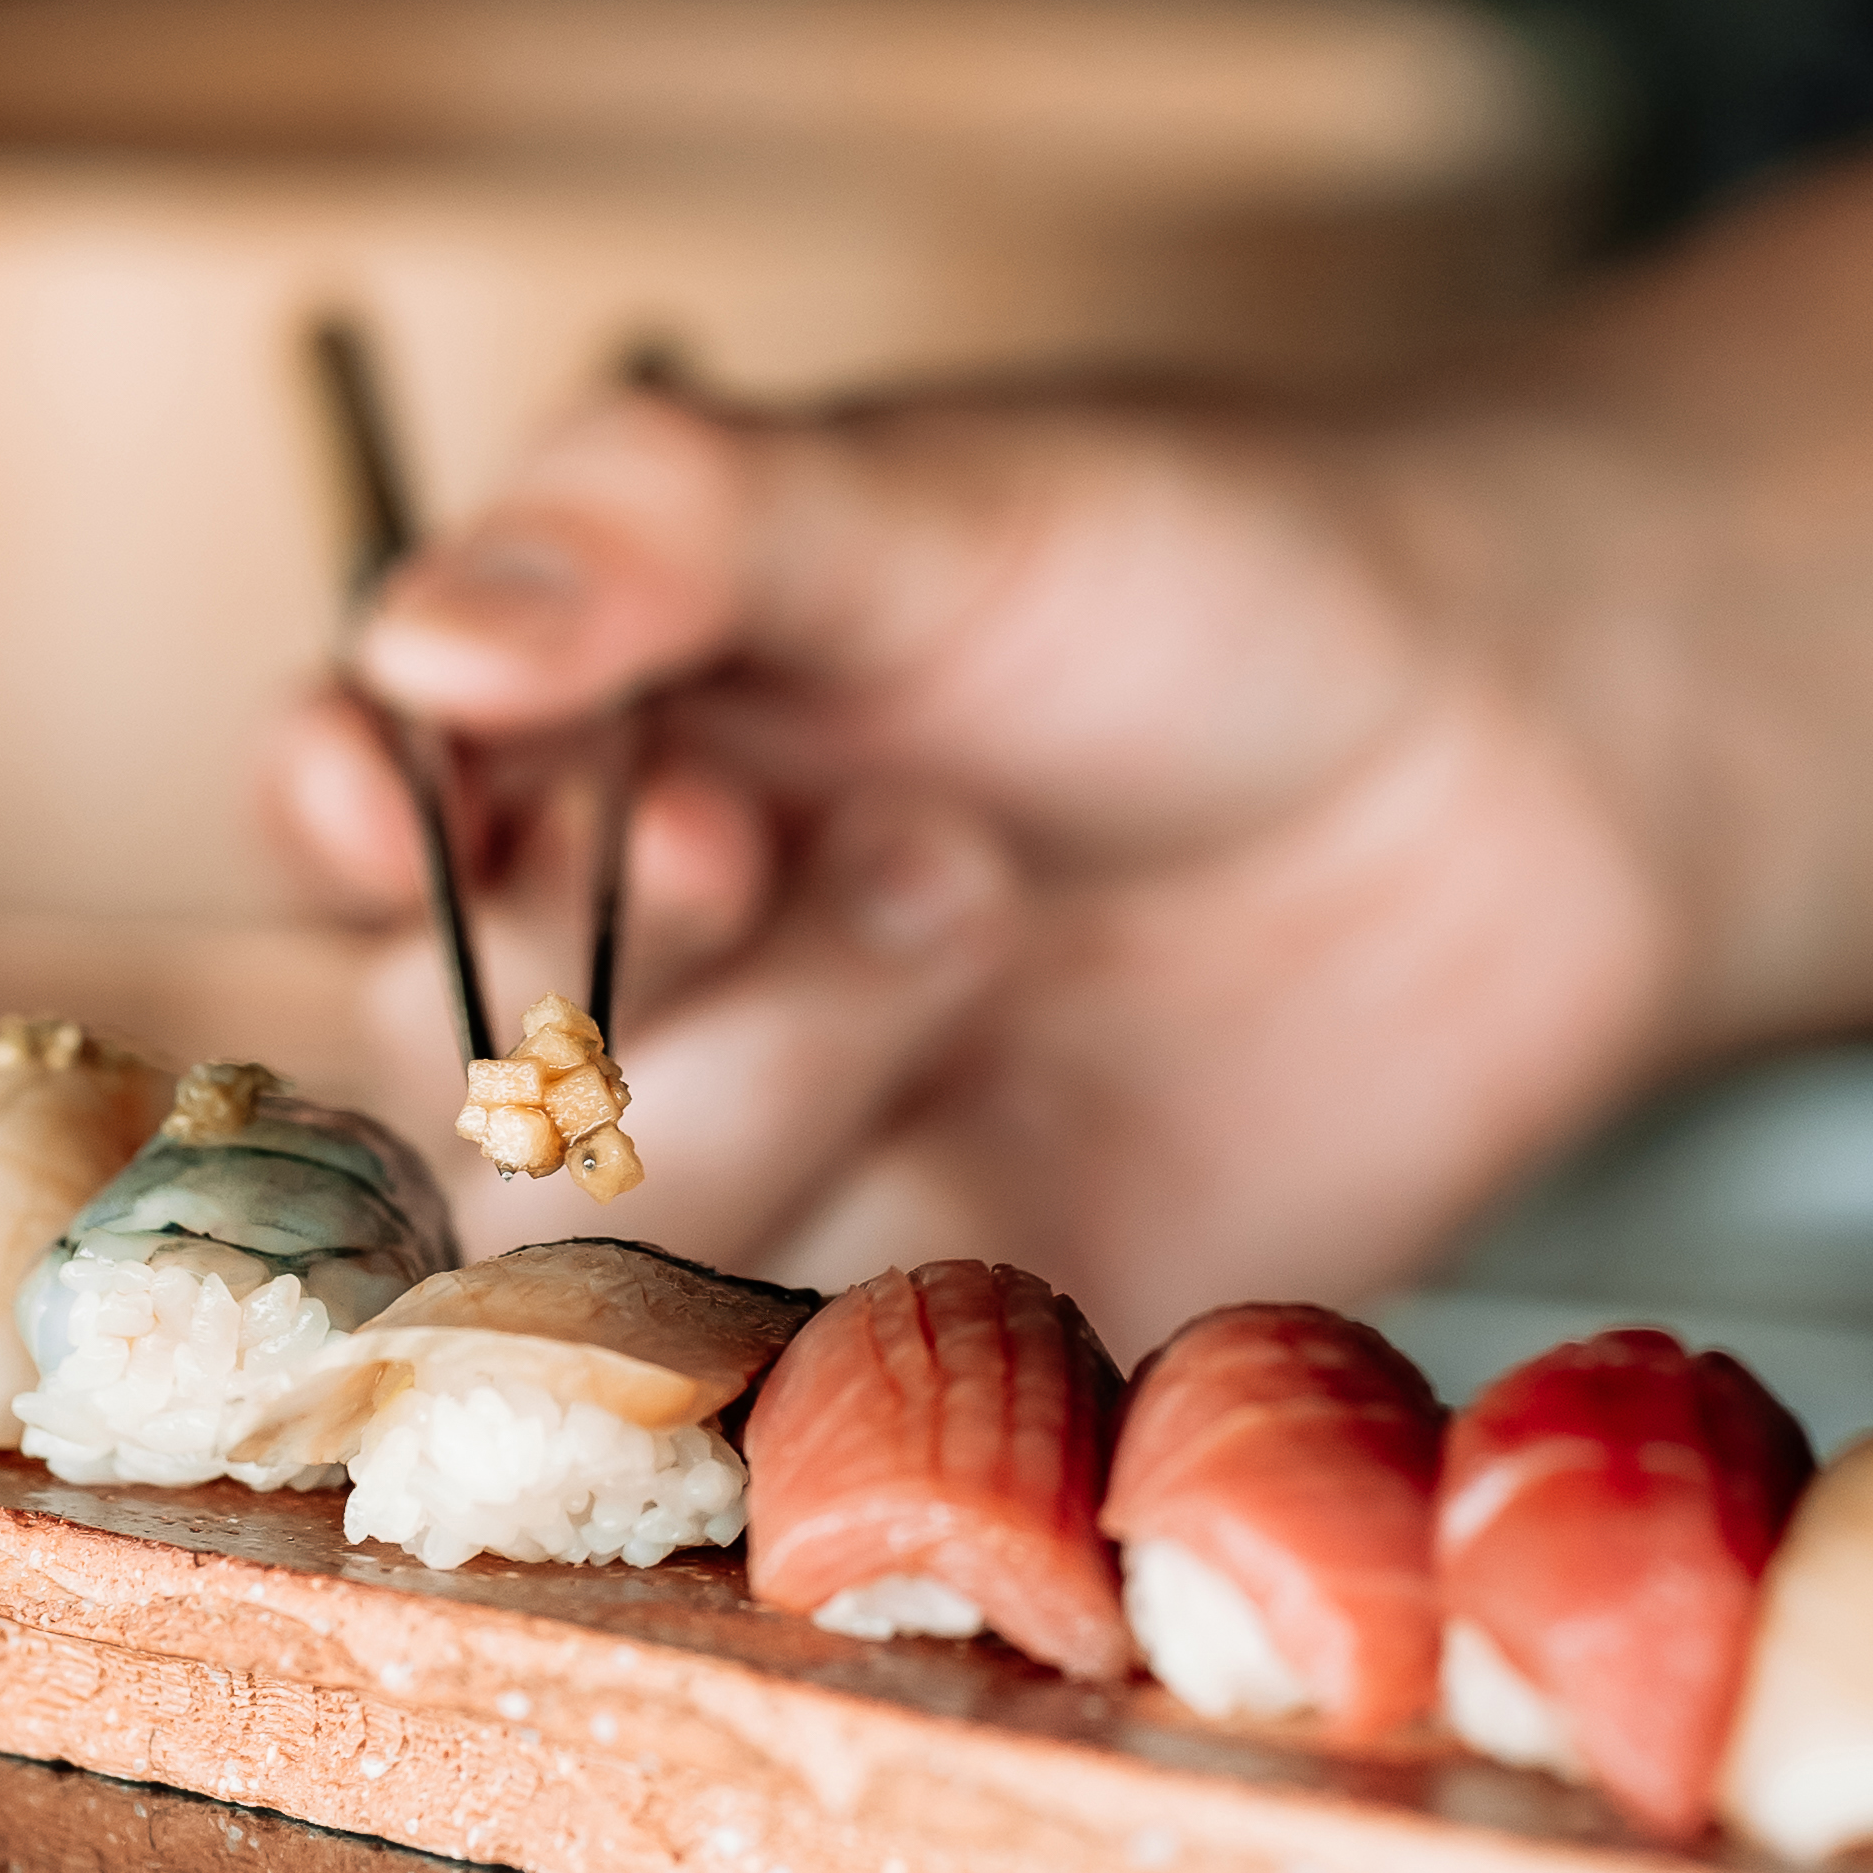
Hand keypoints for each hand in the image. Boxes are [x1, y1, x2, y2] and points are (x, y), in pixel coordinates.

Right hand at [268, 367, 1692, 1348]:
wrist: (1530, 748)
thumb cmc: (1220, 562)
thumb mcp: (940, 486)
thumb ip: (673, 530)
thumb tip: (415, 641)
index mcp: (602, 715)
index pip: (350, 792)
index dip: (341, 807)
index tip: (385, 786)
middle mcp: (649, 945)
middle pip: (434, 1037)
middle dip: (582, 945)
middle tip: (771, 827)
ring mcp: (784, 1141)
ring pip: (582, 1225)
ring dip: (761, 1059)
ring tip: (970, 894)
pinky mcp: (919, 1314)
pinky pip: (772, 1386)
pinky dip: (831, 1295)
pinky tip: (984, 1124)